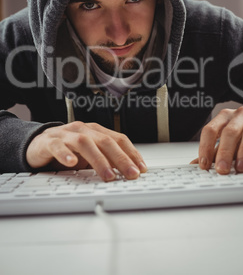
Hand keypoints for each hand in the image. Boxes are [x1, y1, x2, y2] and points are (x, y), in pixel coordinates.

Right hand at [26, 121, 146, 180]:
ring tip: (108, 175)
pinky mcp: (49, 142)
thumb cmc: (67, 149)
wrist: (38, 144)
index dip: (131, 153)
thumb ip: (106, 159)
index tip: (141, 168)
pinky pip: (58, 146)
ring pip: (85, 143)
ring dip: (99, 160)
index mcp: (95, 131)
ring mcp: (66, 134)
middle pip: (105, 141)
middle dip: (121, 159)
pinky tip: (72, 164)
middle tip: (131, 174)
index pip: (118, 139)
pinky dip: (66, 154)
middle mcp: (83, 130)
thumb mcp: (90, 154)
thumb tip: (128, 172)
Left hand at [191, 106, 242, 173]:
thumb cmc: (242, 133)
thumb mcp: (226, 141)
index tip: (204, 165)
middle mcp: (239, 115)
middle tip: (222, 169)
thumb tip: (195, 165)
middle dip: (224, 152)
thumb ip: (213, 151)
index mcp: (224, 117)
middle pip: (229, 131)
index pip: (210, 130)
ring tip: (241, 168)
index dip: (205, 147)